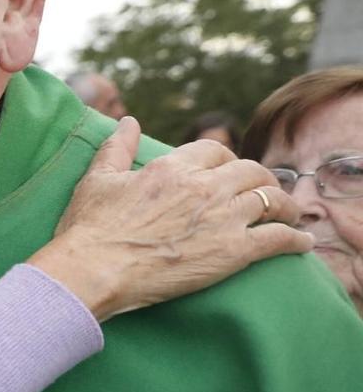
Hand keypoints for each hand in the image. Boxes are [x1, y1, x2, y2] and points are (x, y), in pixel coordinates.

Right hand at [29, 118, 313, 319]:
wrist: (93, 270)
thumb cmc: (89, 229)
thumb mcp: (97, 179)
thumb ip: (117, 147)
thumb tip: (128, 121)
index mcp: (173, 167)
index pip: (215, 150)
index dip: (226, 158)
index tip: (229, 171)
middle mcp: (204, 186)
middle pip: (251, 171)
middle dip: (262, 179)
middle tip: (264, 191)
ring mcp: (222, 217)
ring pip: (272, 200)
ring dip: (284, 206)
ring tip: (288, 214)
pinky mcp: (233, 251)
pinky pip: (278, 238)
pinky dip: (295, 239)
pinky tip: (301, 243)